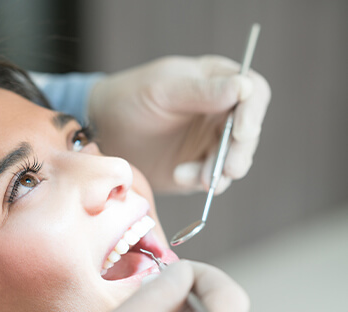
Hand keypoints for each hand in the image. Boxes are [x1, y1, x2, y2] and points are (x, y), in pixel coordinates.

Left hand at [89, 55, 270, 193]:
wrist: (104, 131)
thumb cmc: (131, 98)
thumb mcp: (163, 89)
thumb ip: (202, 91)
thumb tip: (244, 88)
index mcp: (217, 82)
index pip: (252, 93)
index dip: (253, 113)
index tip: (241, 132)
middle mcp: (220, 113)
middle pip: (248, 133)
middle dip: (240, 152)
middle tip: (228, 170)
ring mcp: (210, 142)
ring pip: (234, 159)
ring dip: (221, 171)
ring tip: (198, 179)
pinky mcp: (198, 166)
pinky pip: (212, 178)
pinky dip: (201, 181)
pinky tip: (180, 176)